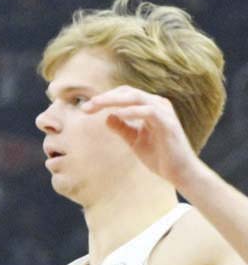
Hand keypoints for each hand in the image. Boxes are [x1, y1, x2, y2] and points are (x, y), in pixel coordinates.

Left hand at [83, 85, 202, 187]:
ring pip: (137, 98)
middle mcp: (158, 105)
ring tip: (96, 105)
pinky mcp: (168, 123)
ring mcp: (164, 112)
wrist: (179, 172)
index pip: (125, 95)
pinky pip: (149, 112)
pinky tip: (117, 114)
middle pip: (128, 92)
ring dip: (114, 100)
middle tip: (86, 107)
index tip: (85, 108)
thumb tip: (107, 117)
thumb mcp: (134, 140)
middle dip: (105, 98)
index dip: (105, 98)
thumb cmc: (159, 155)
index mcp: (149, 107)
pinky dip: (132, 111)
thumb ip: (122, 128)